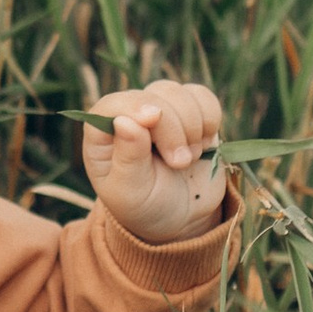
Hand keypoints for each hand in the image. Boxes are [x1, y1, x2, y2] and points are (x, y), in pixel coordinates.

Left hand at [82, 79, 226, 247]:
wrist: (181, 218)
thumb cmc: (146, 206)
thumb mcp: (131, 192)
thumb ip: (128, 158)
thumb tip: (124, 121)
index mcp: (103, 135)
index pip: (113, 105)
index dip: (134, 106)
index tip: (153, 119)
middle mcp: (129, 115)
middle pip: (153, 97)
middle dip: (172, 129)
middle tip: (180, 163)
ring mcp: (161, 110)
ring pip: (178, 94)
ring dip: (191, 127)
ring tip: (187, 159)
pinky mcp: (190, 112)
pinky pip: (203, 97)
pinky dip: (209, 119)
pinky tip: (202, 144)